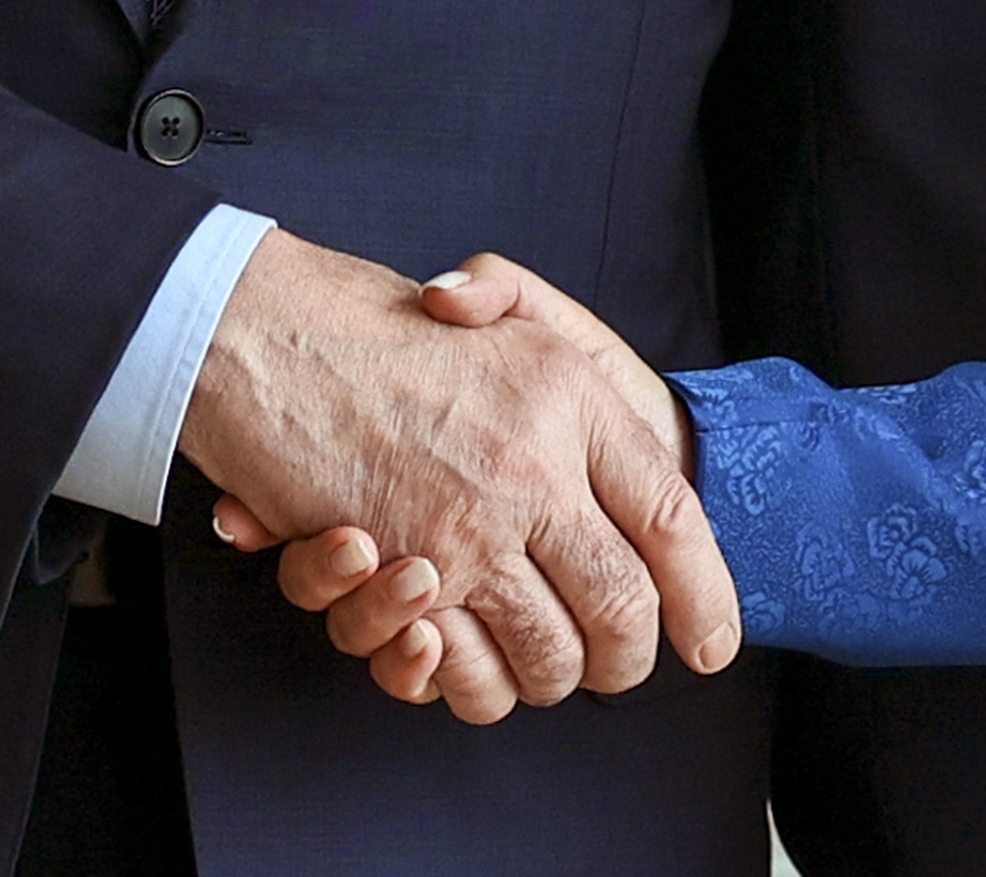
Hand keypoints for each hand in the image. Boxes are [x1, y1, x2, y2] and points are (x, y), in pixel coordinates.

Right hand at [179, 237, 736, 719]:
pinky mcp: (402, 573)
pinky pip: (455, 669)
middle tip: (612, 666)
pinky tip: (443, 648)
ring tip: (536, 655)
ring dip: (544, 676)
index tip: (710, 645)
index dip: (705, 594)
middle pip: (622, 609)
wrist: (274, 334)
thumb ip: (585, 358)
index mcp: (576, 398)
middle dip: (624, 660)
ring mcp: (470, 529)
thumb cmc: (395, 330)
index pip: (674, 518)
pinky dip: (456, 678)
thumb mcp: (508, 307)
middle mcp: (534, 469)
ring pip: (546, 656)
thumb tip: (601, 444)